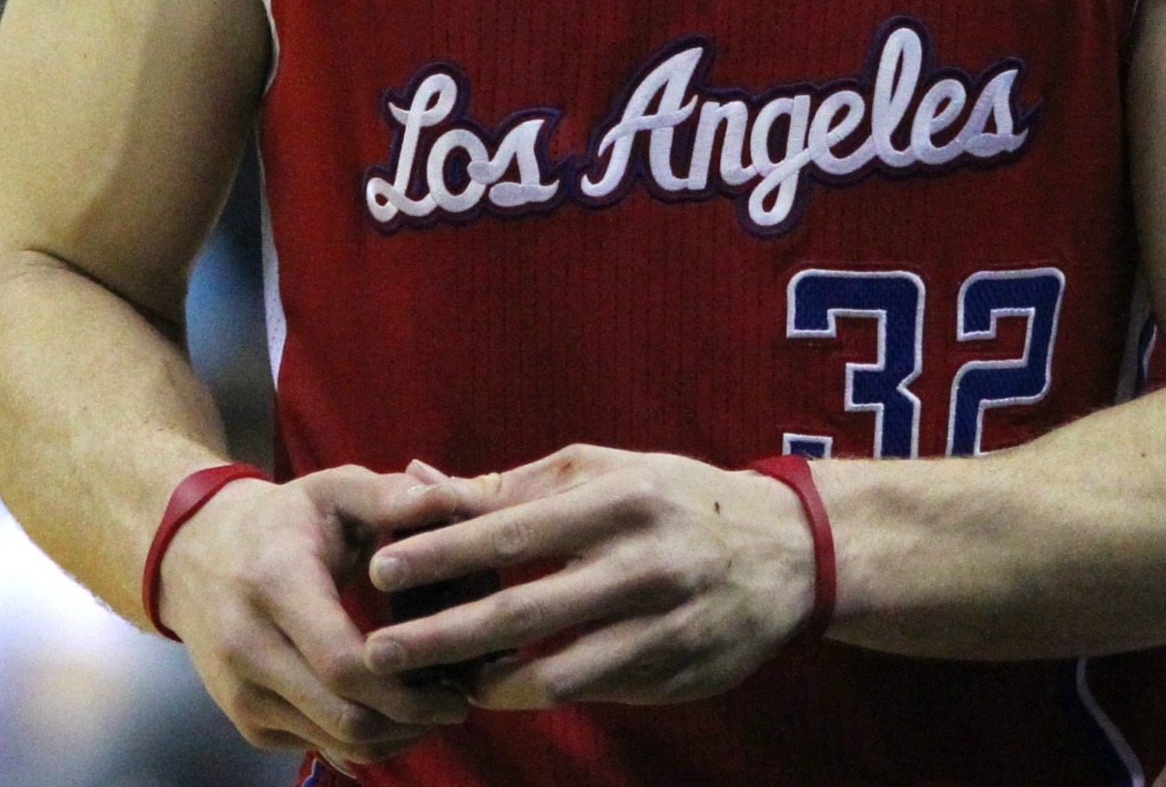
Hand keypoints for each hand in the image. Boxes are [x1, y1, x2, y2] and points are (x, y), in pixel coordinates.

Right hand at [156, 464, 470, 775]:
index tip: (459, 677)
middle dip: (412, 716)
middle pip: (344, 714)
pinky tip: (398, 709)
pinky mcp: (247, 722)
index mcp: (274, 584)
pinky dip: (366, 739)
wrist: (198, 554)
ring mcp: (242, 694)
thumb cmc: (284, 518)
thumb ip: (390, 495)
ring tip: (437, 705)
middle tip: (460, 699)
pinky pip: (319, 748)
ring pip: (336, 742)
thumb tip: (453, 500)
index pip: (342, 661)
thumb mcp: (333, 489)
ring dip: (396, 735)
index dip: (405, 681)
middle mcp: (249, 648)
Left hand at [361, 445, 816, 708]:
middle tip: (376, 650)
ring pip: (554, 671)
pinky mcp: (673, 675)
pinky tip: (496, 690)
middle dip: (440, 633)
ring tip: (431, 683)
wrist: (788, 551)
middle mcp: (642, 562)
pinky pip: (589, 693)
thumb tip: (425, 484)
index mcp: (622, 497)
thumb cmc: (674, 497)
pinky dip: (535, 695)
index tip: (382, 565)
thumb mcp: (606, 470)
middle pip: (523, 608)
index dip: (444, 550)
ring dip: (484, 681)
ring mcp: (661, 626)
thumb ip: (518, 486)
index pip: (513, 527)